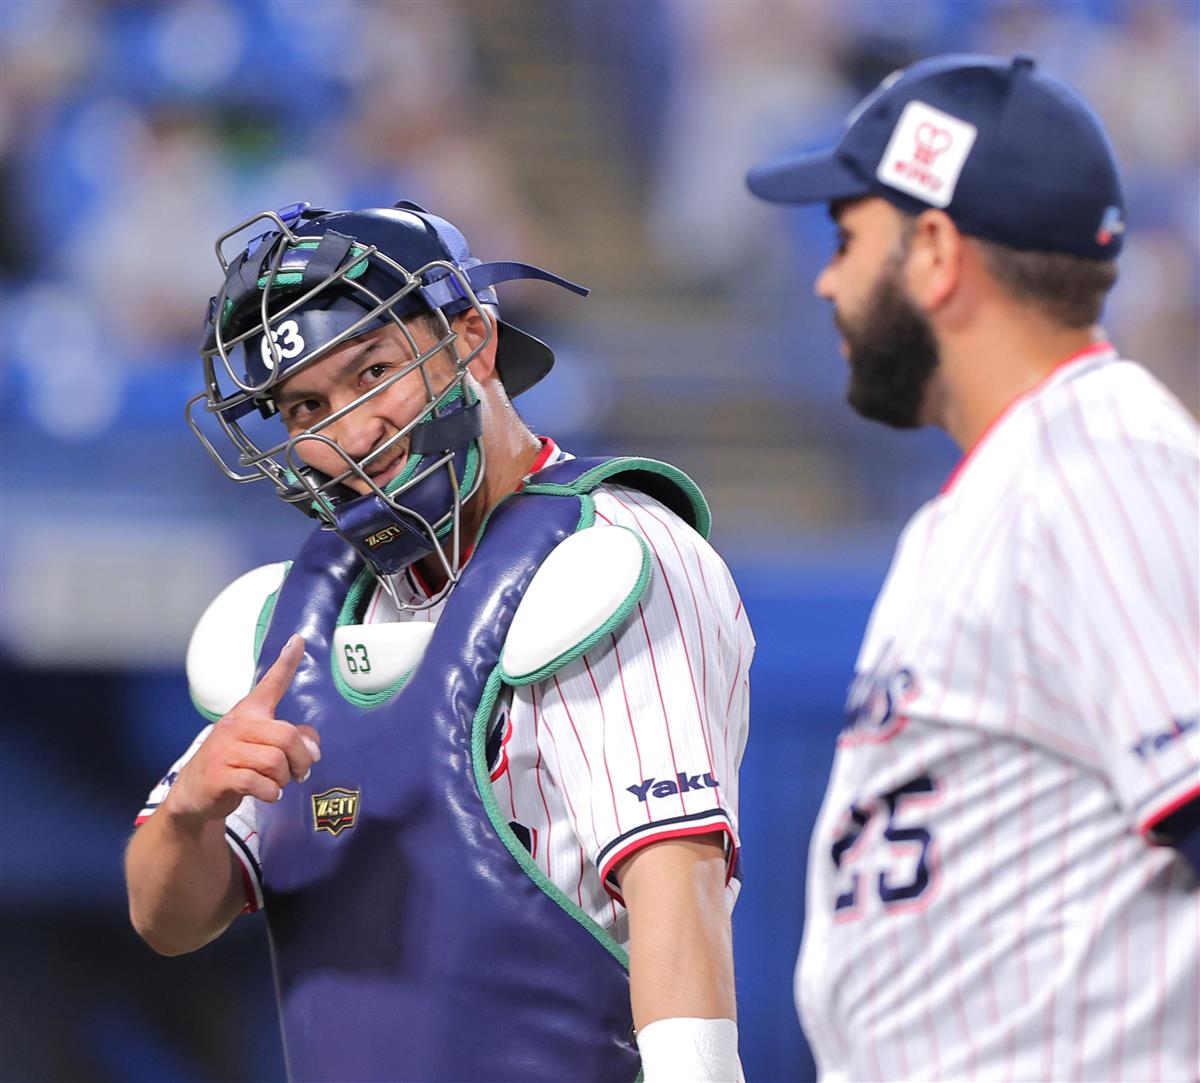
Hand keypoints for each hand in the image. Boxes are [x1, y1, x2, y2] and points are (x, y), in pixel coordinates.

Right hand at [164, 634, 319, 826]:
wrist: (195, 795)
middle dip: (301, 759)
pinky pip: (259, 783)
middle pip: (287, 736)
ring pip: (275, 761)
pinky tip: (267, 793)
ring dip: (284, 779)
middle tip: (300, 772)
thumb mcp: (261, 747)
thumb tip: (313, 749)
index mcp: (249, 713)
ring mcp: (224, 749)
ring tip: (277, 782)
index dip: (286, 663)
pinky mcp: (219, 775)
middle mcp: (236, 725)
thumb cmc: (234, 765)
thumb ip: (291, 740)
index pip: (270, 683)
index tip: (299, 640)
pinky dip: (270, 792)